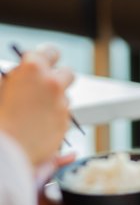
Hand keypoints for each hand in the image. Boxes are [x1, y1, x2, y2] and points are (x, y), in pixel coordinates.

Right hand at [0, 45, 73, 166]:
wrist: (3, 152)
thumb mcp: (0, 89)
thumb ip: (11, 79)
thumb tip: (15, 75)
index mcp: (33, 69)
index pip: (49, 51)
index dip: (45, 57)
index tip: (41, 62)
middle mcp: (52, 83)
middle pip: (67, 72)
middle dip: (57, 77)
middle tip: (43, 84)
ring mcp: (61, 104)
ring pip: (66, 96)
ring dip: (55, 99)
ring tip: (34, 110)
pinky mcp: (66, 123)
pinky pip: (64, 115)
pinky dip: (54, 117)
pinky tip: (37, 125)